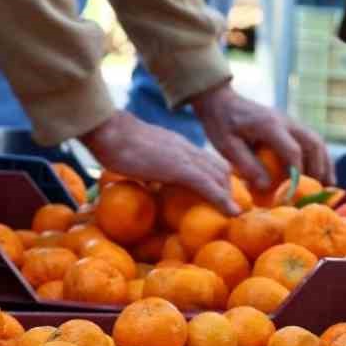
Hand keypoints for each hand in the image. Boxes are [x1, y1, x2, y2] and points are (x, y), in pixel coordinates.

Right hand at [79, 110, 234, 210]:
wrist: (111, 132)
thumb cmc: (115, 144)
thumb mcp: (139, 157)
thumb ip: (149, 166)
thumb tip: (148, 181)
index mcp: (177, 145)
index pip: (206, 160)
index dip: (216, 177)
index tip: (219, 193)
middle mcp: (186, 149)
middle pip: (219, 167)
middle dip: (227, 188)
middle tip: (230, 207)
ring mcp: (185, 157)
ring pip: (219, 174)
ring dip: (229, 195)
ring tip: (234, 213)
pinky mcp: (179, 168)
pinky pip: (207, 185)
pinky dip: (223, 200)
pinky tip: (231, 213)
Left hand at [189, 83, 331, 195]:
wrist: (221, 101)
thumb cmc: (221, 124)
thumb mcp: (227, 147)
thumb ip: (247, 165)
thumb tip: (267, 186)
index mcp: (269, 125)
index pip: (293, 150)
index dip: (298, 173)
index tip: (296, 191)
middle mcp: (285, 121)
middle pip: (313, 143)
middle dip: (320, 168)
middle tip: (321, 190)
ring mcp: (289, 121)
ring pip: (317, 140)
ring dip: (324, 162)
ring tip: (329, 184)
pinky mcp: (290, 125)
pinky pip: (311, 139)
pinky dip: (319, 156)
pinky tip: (321, 171)